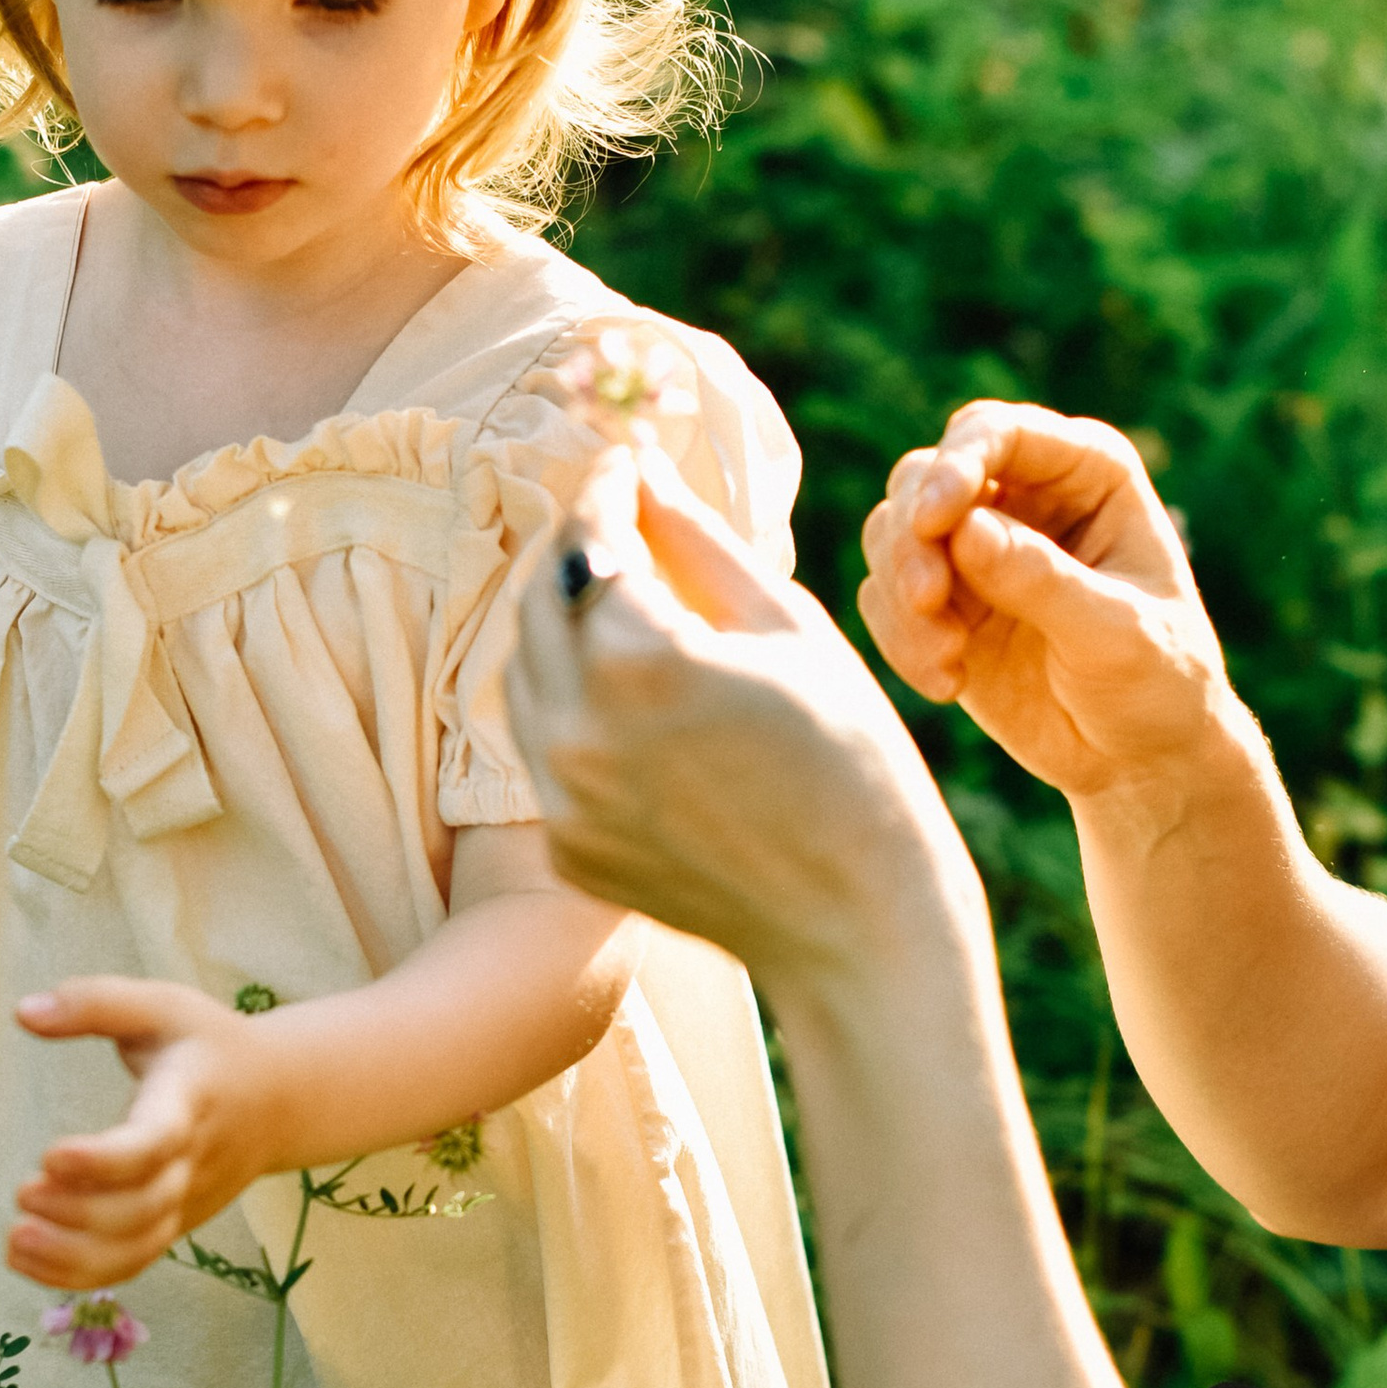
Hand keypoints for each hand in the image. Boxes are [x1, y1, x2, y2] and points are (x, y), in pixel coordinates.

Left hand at [10, 978, 283, 1289]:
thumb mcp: (161, 1005)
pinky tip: (28, 1260)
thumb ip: (94, 1003)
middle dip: (77, 1213)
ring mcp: (186, 1201)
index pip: (155, 1142)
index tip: (50, 1156)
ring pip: (138, 1249)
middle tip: (23, 1194)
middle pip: (142, 1208)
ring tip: (16, 1239)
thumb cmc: (210, 1046)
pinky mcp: (174, 1224)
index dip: (104, 1160)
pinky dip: (80, 1274)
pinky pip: (132, 1263)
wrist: (282, 1098)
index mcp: (189, 1101)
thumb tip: (24, 1013)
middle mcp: (192, 1163)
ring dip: (73, 1256)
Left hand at [507, 447, 975, 990]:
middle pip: (539, 604)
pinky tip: (638, 707)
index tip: (624, 463)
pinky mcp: (567, 848)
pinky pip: (547, 751)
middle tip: (622, 523)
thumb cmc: (853, 763)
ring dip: (565, 631)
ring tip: (628, 611)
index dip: (604, 489)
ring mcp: (565, 798)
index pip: (589, 541)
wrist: (859, 924)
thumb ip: (699, 543)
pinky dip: (577, 710)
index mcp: (639, 663)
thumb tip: (645, 470)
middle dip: (577, 552)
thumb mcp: (788, 630)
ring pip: (527, 677)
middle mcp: (579, 730)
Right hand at [856, 403, 1236, 810]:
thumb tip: (965, 529)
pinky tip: (948, 683)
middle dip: (912, 537)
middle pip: (924, 475)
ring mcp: (974, 548)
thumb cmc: (1156, 681)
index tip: (935, 522)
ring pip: (891, 531)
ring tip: (946, 661)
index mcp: (1085, 473)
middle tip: (928, 602)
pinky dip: (899, 638)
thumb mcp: (1117, 635)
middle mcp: (1022, 494)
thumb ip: (1043, 581)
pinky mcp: (941, 603)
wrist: (1138, 757)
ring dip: (900, 594)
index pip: (998, 433)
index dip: (957, 464)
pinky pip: (882, 597)